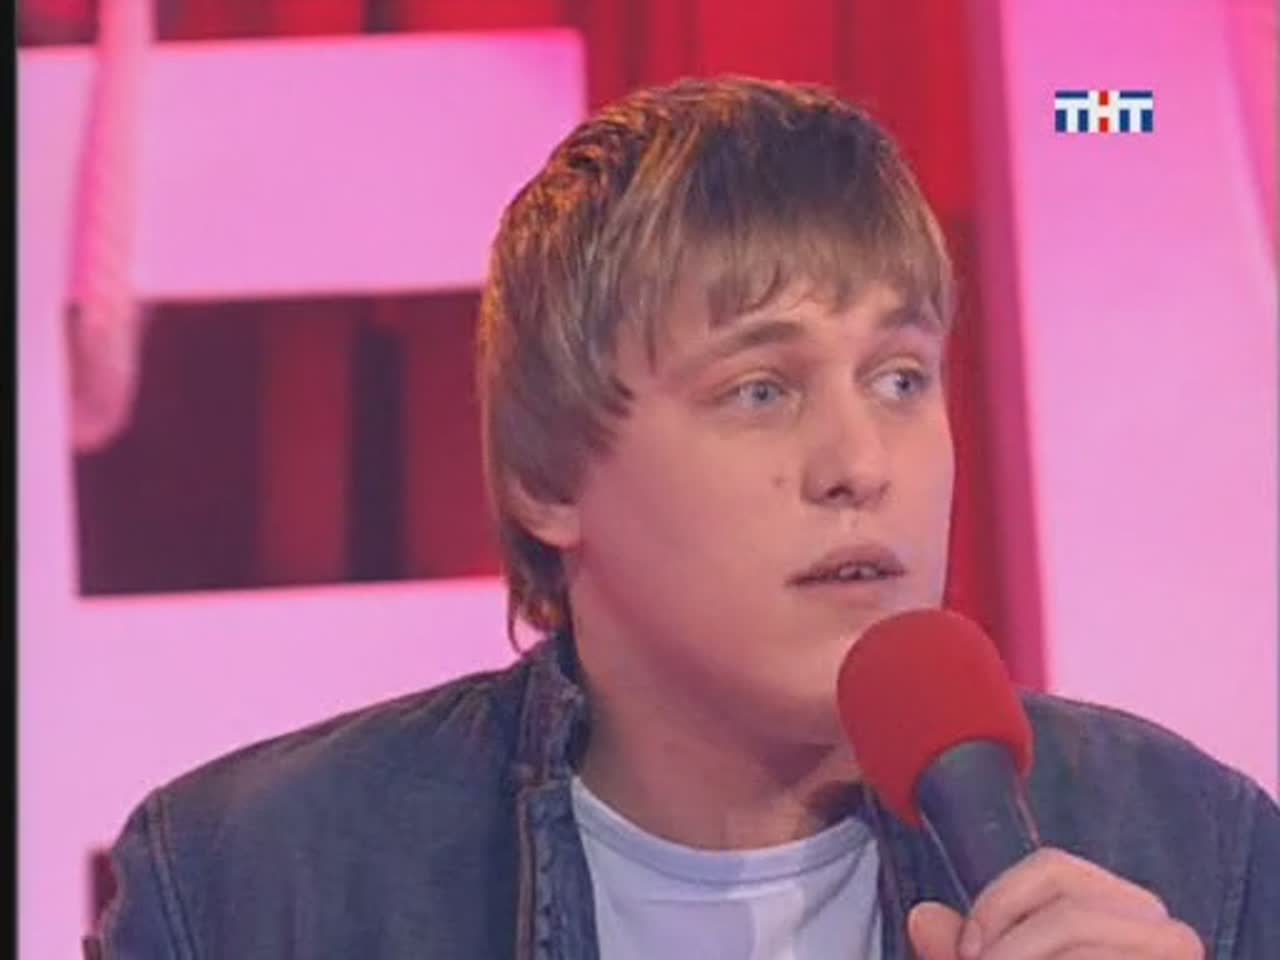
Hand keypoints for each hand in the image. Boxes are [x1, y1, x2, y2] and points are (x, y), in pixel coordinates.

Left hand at [907, 847, 1204, 958]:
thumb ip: (965, 959)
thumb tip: (922, 917)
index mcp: (1123, 921)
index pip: (1056, 868)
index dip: (999, 900)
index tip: (967, 952)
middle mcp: (1164, 940)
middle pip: (1070, 899)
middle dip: (1008, 938)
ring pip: (1078, 926)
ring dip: (1018, 956)